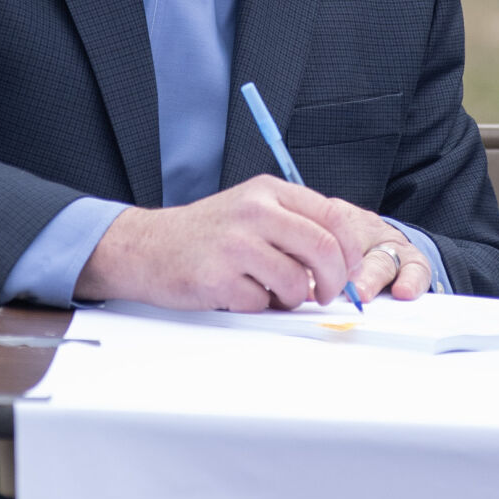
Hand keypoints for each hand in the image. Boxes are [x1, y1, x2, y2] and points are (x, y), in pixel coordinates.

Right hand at [74, 175, 431, 310]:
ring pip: (295, 281)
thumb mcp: (251, 210)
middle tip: (325, 294)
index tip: (348, 271)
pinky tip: (238, 293)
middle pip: (324, 249)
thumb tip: (343, 256)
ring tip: (271, 292)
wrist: (146, 246)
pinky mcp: (216, 276)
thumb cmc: (206, 234)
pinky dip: (257, 306)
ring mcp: (234, 244)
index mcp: (269, 192)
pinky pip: (260, 302)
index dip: (351, 250)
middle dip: (333, 281)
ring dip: (291, 298)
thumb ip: (295, 223)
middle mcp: (254, 211)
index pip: (334, 216)